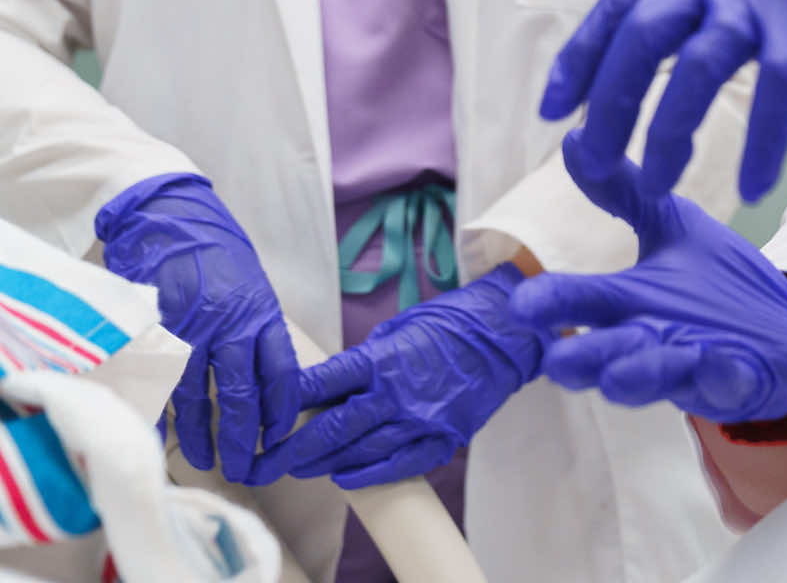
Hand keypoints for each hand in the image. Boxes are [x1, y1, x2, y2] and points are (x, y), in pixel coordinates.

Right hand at [95, 173, 300, 482]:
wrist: (168, 214)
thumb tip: (264, 377)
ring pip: (197, 396)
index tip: (280, 438)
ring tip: (205, 461)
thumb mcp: (250, 286)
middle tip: (243, 468)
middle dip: (243, 438)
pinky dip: (159, 415)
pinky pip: (156, 383)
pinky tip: (161, 438)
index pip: (281, 373)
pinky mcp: (152, 329)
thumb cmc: (213, 252)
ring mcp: (188, 328)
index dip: (282, 411)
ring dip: (201, 435)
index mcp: (261, 313)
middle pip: (241, 394)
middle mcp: (229, 323)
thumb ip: (256, 329)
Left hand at [251, 265, 547, 488]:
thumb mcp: (399, 328)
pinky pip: (399, 465)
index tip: (264, 415)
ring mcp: (422, 419)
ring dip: (323, 462)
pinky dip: (367, 475)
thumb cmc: (452, 323)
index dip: (285, 403)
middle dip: (293, 447)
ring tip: (299, 466)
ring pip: (360, 451)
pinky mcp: (445, 437)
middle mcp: (397, 392)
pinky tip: (344, 477)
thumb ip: (365, 360)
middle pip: (332, 427)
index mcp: (382, 357)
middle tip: (267, 458)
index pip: (320, 383)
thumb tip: (330, 385)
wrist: (508, 333)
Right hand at [511, 143, 786, 422]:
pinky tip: (710, 358)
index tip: (522, 304)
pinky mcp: (735, 383)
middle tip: (560, 355)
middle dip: (583, 357)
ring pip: (651, 381)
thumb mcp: (674, 227)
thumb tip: (571, 136)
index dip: (551, 306)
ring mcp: (688, 369)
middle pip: (602, 358)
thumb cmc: (719, 283)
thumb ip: (626, 192)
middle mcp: (647, 343)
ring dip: (639, 373)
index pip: (579, 305)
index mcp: (626, 306)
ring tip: (623, 365)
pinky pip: (721, 384)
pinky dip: (714, 375)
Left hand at [539, 0, 786, 203]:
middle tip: (594, 160)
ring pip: (700, 66)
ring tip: (657, 183)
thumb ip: (674, 16)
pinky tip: (750, 189)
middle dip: (611, 99)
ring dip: (671, 129)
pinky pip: (777, 94)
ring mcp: (762, 3)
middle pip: (645, 35)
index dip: (579, 58)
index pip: (619, 9)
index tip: (549, 112)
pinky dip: (760, 146)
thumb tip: (604, 79)